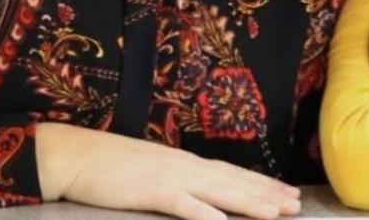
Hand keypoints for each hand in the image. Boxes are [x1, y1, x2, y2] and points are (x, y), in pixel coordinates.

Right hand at [35, 123, 301, 219]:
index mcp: (180, 161)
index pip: (229, 173)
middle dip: (267, 193)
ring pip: (218, 191)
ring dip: (249, 201)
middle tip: (296, 204)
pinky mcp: (151, 191)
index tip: (285, 192)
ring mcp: (169, 177)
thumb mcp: (145, 170)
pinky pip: (185, 205)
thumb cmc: (104, 165)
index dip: (259, 183)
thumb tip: (190, 190)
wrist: (72, 155)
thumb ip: (170, 179)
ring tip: (277, 212)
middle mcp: (182, 165)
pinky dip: (206, 214)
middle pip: (233, 181)